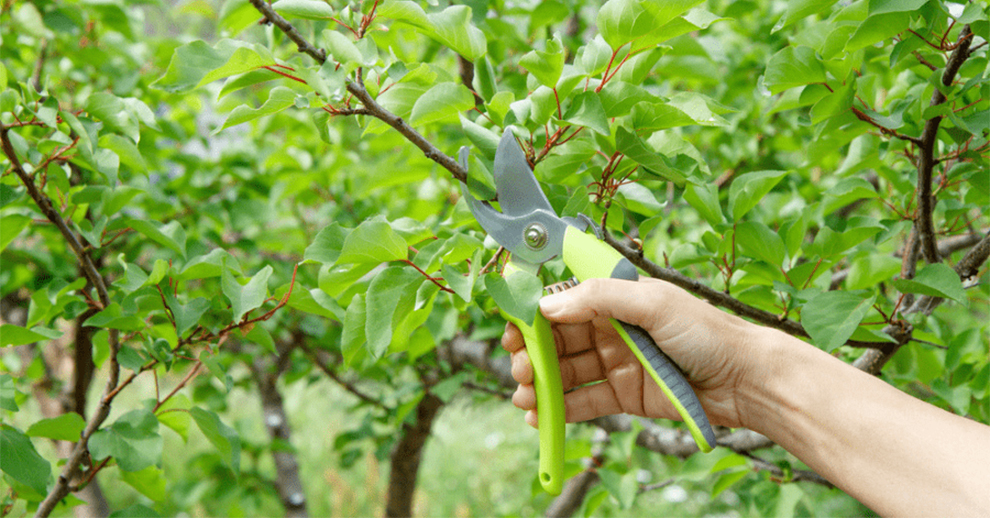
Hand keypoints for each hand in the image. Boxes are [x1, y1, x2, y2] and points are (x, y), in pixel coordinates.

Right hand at [502, 277, 767, 429]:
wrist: (746, 380)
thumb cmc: (707, 332)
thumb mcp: (654, 303)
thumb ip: (600, 298)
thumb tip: (548, 305)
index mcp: (617, 299)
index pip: (564, 303)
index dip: (534, 316)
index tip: (512, 331)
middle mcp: (612, 329)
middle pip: (558, 340)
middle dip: (532, 354)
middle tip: (519, 370)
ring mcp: (616, 364)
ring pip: (566, 372)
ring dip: (541, 384)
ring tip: (523, 397)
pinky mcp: (625, 396)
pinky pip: (585, 401)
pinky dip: (560, 409)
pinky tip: (539, 416)